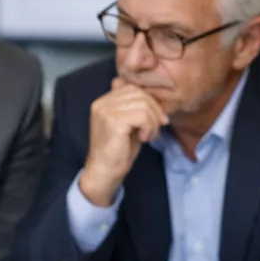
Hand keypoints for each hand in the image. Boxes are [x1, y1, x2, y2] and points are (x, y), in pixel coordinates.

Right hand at [79, 78, 169, 206]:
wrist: (104, 172)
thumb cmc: (117, 151)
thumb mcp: (128, 124)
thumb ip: (133, 108)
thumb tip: (148, 93)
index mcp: (103, 101)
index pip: (133, 88)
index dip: (149, 102)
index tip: (157, 120)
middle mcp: (102, 103)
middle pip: (140, 94)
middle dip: (154, 111)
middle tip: (156, 129)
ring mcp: (106, 111)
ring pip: (143, 105)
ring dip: (153, 122)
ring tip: (149, 136)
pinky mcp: (114, 121)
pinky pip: (142, 116)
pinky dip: (149, 127)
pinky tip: (144, 139)